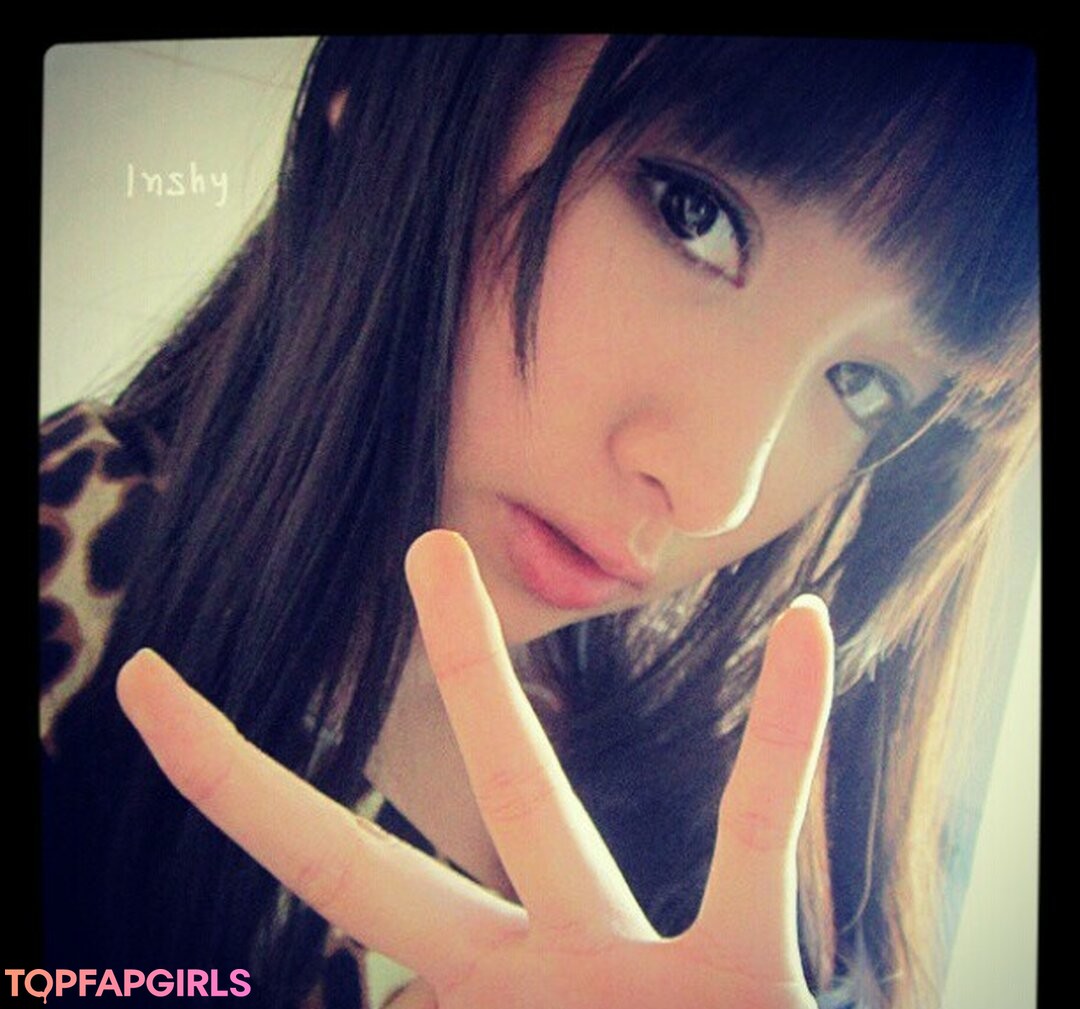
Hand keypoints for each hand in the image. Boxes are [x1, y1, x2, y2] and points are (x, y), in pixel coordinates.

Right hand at [117, 530, 832, 1007]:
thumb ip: (453, 999)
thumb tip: (395, 990)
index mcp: (482, 995)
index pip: (337, 887)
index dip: (234, 797)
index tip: (155, 698)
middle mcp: (528, 980)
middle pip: (371, 871)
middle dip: (268, 776)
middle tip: (166, 665)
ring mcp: (624, 975)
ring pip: (527, 804)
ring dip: (465, 669)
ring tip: (427, 550)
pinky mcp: (741, 976)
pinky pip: (759, 830)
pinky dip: (782, 724)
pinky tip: (803, 621)